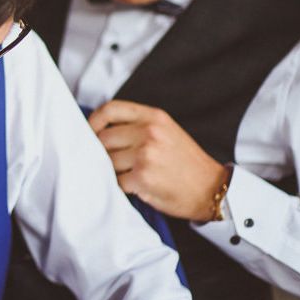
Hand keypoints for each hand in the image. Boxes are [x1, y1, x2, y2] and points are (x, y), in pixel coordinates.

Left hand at [88, 100, 226, 221]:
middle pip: (104, 138)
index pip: (110, 109)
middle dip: (101, 152)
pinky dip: (119, 186)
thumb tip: (99, 130)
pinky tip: (132, 186)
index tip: (88, 133)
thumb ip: (137, 125)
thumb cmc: (185, 162)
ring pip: (107, 160)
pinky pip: (116, 180)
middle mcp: (149, 132)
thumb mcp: (166, 131)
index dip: (93, 121)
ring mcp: (145, 154)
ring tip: (126, 174)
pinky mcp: (143, 177)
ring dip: (111, 170)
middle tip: (111, 162)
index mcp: (154, 117)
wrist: (211, 189)